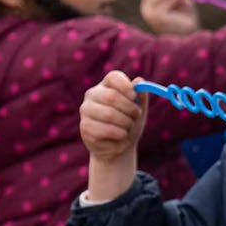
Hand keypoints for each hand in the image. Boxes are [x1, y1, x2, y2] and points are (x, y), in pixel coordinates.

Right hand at [79, 70, 147, 203]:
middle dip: (127, 109)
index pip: (114, 77)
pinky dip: (112, 135)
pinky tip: (118, 138)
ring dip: (121, 123)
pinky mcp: (83, 128)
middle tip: (135, 118)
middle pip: (110, 95)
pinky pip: (97, 129)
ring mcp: (86, 112)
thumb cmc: (132, 124)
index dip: (124, 86)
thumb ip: (142, 96)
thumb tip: (141, 81)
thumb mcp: (141, 110)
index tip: (134, 96)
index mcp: (109, 86)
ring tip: (127, 130)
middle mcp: (94, 96)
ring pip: (103, 112)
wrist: (120, 148)